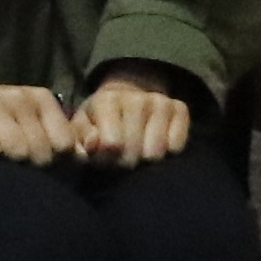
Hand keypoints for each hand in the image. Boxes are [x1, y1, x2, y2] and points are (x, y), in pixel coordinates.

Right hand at [0, 81, 72, 165]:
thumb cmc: (11, 124)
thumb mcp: (42, 128)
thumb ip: (68, 144)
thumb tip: (84, 157)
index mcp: (43, 98)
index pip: (63, 144)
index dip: (56, 161)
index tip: (44, 161)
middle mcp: (20, 95)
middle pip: (39, 151)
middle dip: (32, 165)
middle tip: (21, 162)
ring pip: (14, 150)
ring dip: (10, 162)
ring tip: (6, 158)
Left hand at [66, 72, 200, 165]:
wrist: (127, 98)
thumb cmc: (99, 121)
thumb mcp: (81, 129)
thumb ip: (80, 140)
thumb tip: (94, 144)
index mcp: (107, 100)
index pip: (112, 145)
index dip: (107, 160)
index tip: (104, 157)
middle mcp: (136, 98)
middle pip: (135, 153)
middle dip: (125, 163)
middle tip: (121, 156)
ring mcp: (161, 101)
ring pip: (156, 154)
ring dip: (145, 160)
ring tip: (136, 151)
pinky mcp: (180, 108)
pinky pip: (177, 147)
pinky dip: (167, 153)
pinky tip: (154, 143)